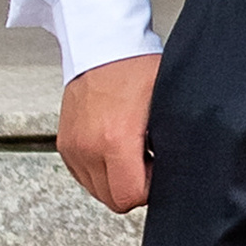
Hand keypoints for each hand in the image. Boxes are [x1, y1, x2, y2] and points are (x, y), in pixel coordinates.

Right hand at [59, 54, 158, 214]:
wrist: (101, 46)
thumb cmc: (134, 68)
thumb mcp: (165, 104)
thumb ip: (171, 140)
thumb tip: (180, 166)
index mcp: (115, 138)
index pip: (130, 196)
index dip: (149, 189)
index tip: (156, 169)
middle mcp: (88, 147)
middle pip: (112, 200)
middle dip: (133, 186)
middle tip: (146, 161)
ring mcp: (73, 147)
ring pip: (96, 191)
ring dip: (115, 180)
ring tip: (129, 152)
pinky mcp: (65, 144)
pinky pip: (83, 176)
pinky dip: (99, 170)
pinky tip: (112, 149)